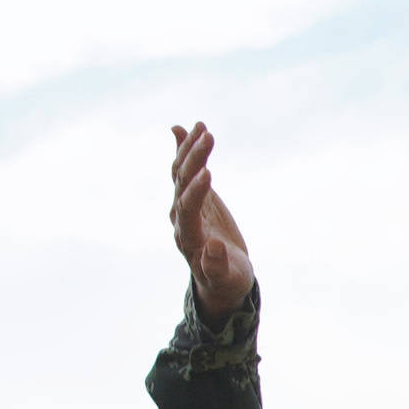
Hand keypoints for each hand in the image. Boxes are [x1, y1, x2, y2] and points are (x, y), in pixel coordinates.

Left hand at [170, 123, 255, 313]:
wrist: (221, 278)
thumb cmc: (226, 281)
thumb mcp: (227, 279)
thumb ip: (217, 266)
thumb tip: (211, 247)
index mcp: (189, 238)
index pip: (187, 209)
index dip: (195, 192)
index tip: (209, 173)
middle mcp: (181, 218)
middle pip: (181, 184)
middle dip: (194, 160)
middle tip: (208, 137)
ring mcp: (185, 205)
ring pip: (181, 173)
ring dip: (189, 149)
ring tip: (201, 127)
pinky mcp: (194, 197)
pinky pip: (184, 171)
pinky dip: (183, 150)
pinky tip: (181, 130)